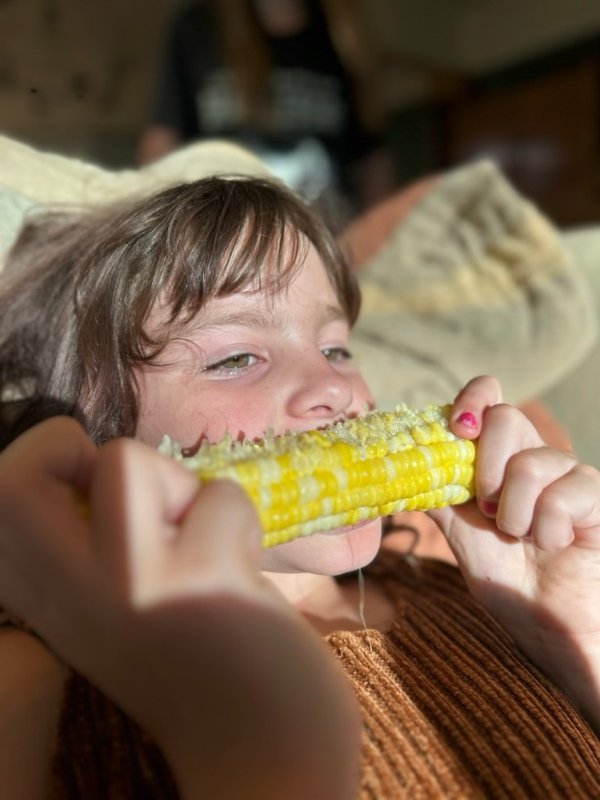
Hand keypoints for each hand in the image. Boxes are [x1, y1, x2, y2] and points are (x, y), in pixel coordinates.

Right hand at [0, 418, 359, 798]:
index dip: (40, 462)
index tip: (92, 493)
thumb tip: (100, 465)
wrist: (265, 752)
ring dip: (179, 484)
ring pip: (124, 460)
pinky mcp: (198, 584)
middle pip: (9, 478)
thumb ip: (89, 546)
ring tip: (201, 542)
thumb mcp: (115, 611)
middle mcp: (65, 598)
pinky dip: (239, 518)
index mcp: (43, 601)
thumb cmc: (199, 662)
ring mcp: (128, 590)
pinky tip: (242, 577)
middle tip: (137, 499)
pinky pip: (217, 496)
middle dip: (78, 448)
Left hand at [430, 376, 599, 730]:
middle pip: (506, 418)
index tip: (458, 426)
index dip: (473, 398)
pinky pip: (563, 494)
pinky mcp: (595, 494)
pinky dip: (547, 528)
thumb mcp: (459, 533)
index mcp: (496, 457)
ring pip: (531, 462)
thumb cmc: (508, 577)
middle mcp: (531, 455)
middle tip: (486, 510)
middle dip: (485, 468)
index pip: (490, 397)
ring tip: (521, 537)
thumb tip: (397, 468)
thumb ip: (436, 495)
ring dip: (514, 512)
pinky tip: (553, 545)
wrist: (549, 624)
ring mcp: (567, 473)